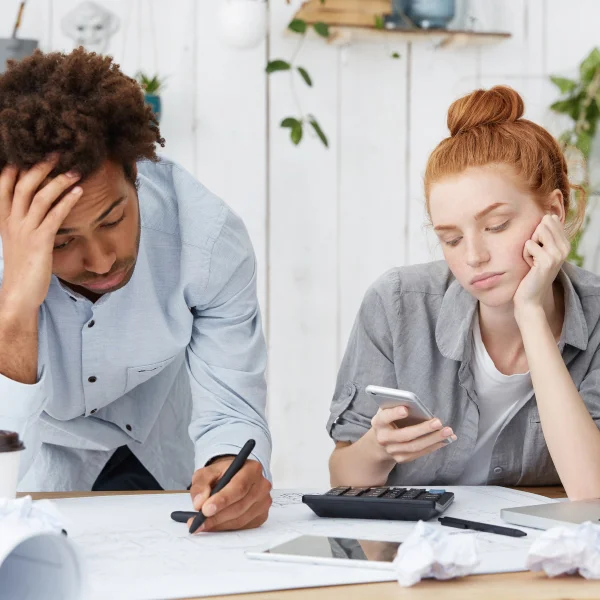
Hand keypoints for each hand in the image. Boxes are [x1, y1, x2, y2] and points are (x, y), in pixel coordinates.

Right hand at [0, 158, 81, 311]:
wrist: (18, 294)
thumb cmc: (24, 267)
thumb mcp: (20, 240)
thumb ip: (26, 222)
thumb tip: (41, 208)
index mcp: (4, 219)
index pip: (3, 184)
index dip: (16, 166)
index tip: (31, 151)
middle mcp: (12, 221)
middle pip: (22, 184)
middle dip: (40, 166)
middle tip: (58, 153)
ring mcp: (24, 230)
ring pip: (39, 197)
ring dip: (58, 181)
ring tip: (75, 170)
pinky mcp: (40, 241)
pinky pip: (54, 216)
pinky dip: (67, 201)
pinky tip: (78, 192)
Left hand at [189, 457, 271, 531]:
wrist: (234, 477)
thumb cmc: (222, 474)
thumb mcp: (207, 472)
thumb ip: (201, 485)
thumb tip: (199, 502)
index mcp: (252, 469)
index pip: (239, 487)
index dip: (222, 500)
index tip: (205, 509)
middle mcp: (262, 485)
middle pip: (240, 506)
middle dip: (217, 516)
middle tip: (198, 521)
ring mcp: (263, 502)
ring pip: (240, 519)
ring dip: (219, 524)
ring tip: (202, 524)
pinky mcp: (261, 515)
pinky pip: (243, 526)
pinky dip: (226, 528)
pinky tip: (215, 524)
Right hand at [370, 406, 455, 463]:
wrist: (380, 441)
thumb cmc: (388, 420)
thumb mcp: (387, 410)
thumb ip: (396, 405)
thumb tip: (414, 403)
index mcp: (378, 422)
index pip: (385, 417)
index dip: (394, 414)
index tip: (405, 409)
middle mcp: (383, 438)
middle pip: (404, 435)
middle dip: (423, 429)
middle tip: (438, 422)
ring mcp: (392, 450)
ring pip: (415, 446)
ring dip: (433, 439)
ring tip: (448, 431)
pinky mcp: (401, 458)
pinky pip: (420, 453)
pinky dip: (433, 446)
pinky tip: (445, 440)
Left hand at [513, 214, 569, 313]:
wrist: (530, 296)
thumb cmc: (531, 273)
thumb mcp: (541, 251)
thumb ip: (546, 235)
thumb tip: (550, 215)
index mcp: (565, 244)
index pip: (551, 221)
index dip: (537, 233)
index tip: (538, 249)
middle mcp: (565, 248)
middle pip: (543, 224)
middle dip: (532, 238)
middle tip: (534, 255)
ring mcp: (557, 254)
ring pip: (537, 232)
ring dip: (528, 246)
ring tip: (532, 260)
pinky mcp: (547, 260)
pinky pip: (528, 244)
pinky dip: (525, 254)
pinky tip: (530, 266)